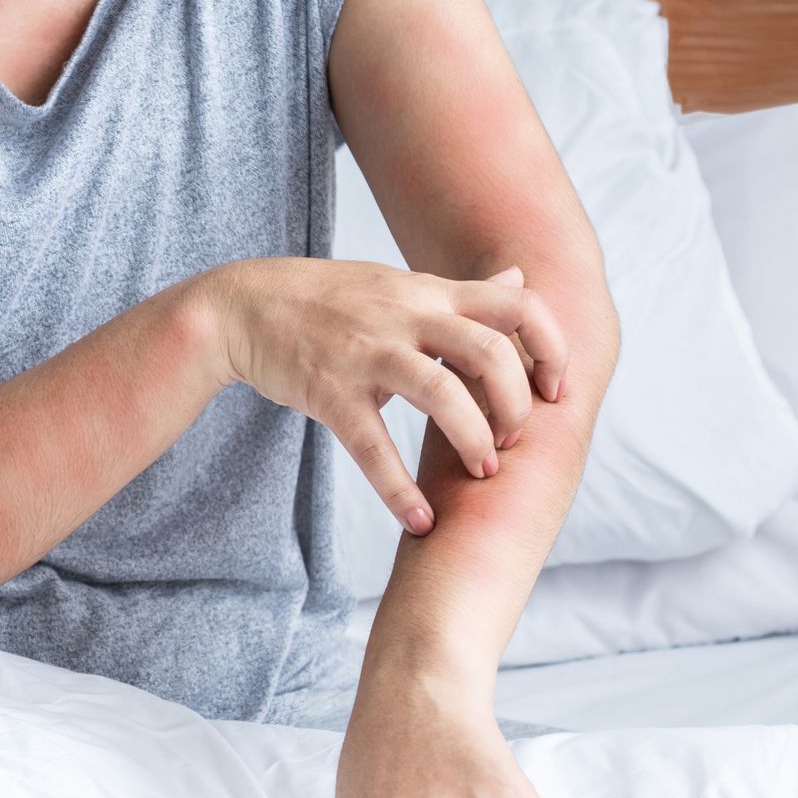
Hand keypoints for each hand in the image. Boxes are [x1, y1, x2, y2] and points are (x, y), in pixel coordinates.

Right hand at [199, 258, 567, 534]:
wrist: (240, 306)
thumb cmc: (328, 300)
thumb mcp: (400, 283)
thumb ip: (462, 291)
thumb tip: (518, 277)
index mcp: (430, 293)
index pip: (517, 304)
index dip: (552, 347)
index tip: (556, 390)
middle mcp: (406, 317)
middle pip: (490, 351)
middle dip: (516, 405)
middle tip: (512, 441)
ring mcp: (367, 353)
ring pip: (443, 393)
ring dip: (474, 441)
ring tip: (483, 473)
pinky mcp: (329, 392)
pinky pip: (372, 445)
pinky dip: (398, 489)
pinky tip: (419, 520)